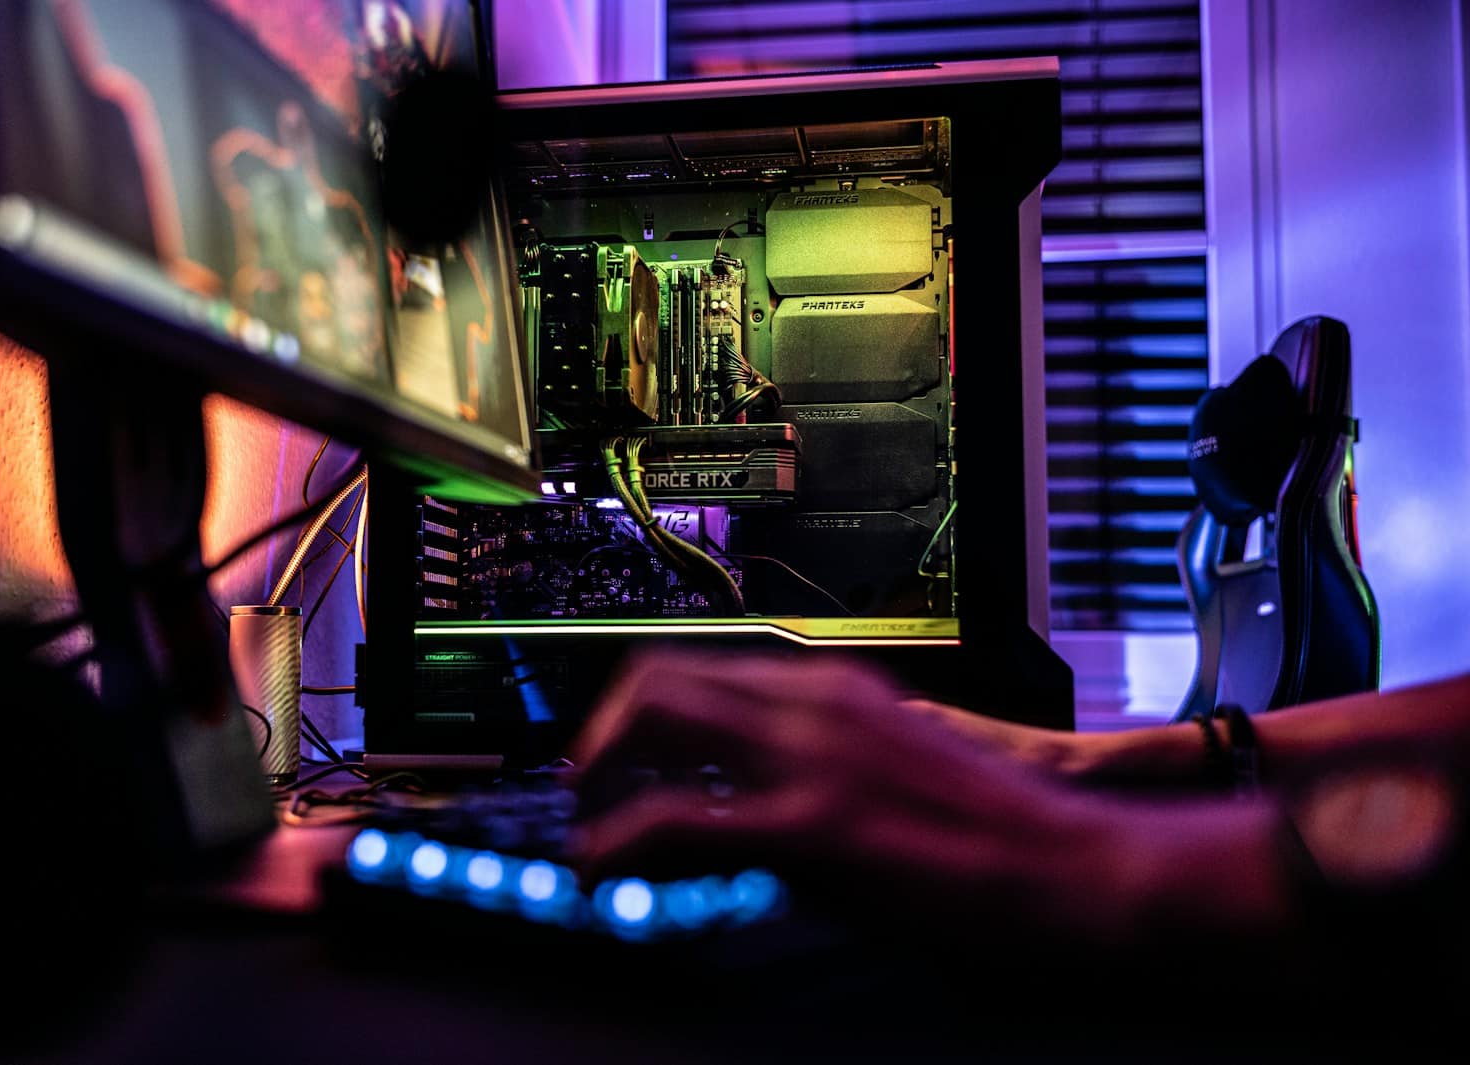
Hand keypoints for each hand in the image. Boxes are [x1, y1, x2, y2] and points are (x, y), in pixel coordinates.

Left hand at [564, 650, 1144, 941]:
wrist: (1072, 863)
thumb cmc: (996, 828)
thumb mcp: (893, 765)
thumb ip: (820, 762)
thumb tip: (753, 791)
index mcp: (836, 686)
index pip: (706, 665)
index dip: (645, 704)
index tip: (621, 745)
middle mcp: (813, 702)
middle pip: (664, 674)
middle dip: (608, 727)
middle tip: (592, 779)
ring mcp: (810, 757)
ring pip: (658, 720)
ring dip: (603, 769)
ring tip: (590, 822)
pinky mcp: (811, 825)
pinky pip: (678, 818)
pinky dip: (620, 840)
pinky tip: (605, 867)